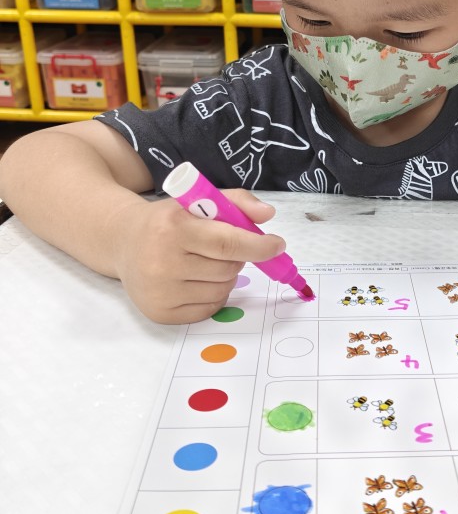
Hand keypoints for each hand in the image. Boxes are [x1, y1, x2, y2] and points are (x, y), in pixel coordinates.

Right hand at [112, 189, 284, 323]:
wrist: (123, 241)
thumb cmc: (168, 221)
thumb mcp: (197, 201)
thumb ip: (236, 202)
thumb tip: (268, 214)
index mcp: (173, 228)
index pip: (227, 243)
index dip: (258, 246)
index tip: (277, 245)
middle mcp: (163, 261)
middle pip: (228, 268)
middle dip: (236, 258)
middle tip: (220, 248)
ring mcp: (160, 291)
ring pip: (223, 290)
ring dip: (225, 277)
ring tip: (204, 263)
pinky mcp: (161, 313)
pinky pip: (210, 308)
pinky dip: (213, 295)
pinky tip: (195, 280)